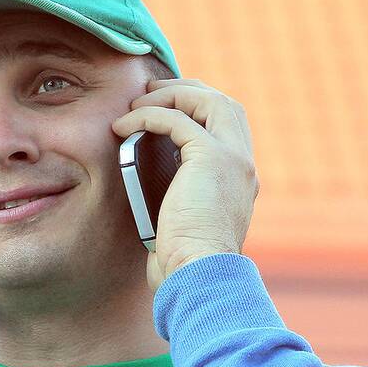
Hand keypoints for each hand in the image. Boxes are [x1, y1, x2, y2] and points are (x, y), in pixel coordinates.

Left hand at [112, 79, 257, 289]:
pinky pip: (177, 119)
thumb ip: (178, 200)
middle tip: (149, 93)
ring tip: (135, 105)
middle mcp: (243, 164)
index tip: (163, 111)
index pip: (227, 126)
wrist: (200, 274)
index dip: (197, 109)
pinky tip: (124, 126)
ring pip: (206, 100)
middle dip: (185, 91)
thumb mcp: (185, 224)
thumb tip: (147, 190)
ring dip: (168, 95)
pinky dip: (147, 116)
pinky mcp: (211, 157)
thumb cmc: (186, 264)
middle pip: (223, 103)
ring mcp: (232, 157)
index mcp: (240, 179)